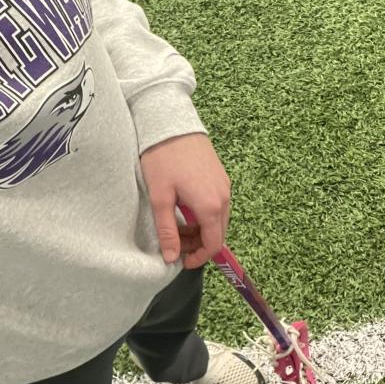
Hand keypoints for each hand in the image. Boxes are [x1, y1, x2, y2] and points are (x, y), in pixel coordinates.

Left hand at [139, 133, 230, 268]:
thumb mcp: (160, 198)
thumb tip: (170, 258)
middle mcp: (223, 197)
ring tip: (175, 225)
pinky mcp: (220, 177)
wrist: (171, 122)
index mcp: (210, 205)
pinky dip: (204, 215)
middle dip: (198, 244)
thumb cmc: (163, 158)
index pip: (213, 244)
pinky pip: (217, 205)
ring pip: (218, 220)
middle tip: (174, 243)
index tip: (181, 261)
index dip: (199, 258)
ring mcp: (224, 185)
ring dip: (200, 230)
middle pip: (218, 234)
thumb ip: (167, 231)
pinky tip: (184, 209)